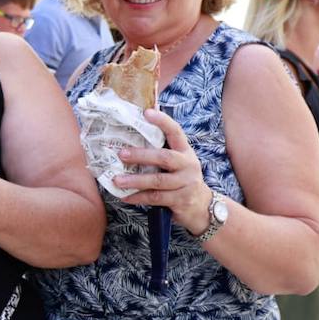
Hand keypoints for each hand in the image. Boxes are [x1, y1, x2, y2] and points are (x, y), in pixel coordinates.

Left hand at [113, 109, 211, 233]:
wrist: (202, 206)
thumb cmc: (181, 180)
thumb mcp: (177, 163)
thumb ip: (160, 152)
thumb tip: (129, 140)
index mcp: (185, 151)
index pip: (175, 132)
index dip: (162, 121)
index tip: (147, 112)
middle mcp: (188, 165)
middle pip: (164, 157)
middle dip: (141, 155)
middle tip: (121, 154)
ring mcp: (186, 183)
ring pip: (158, 181)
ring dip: (135, 180)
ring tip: (116, 180)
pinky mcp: (181, 200)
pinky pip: (156, 198)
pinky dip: (138, 197)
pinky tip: (125, 196)